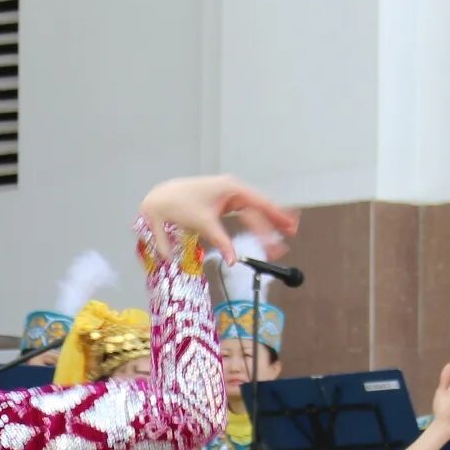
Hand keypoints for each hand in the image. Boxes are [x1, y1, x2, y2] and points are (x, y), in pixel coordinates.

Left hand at [138, 175, 298, 256]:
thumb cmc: (179, 206)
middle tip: (289, 237)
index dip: (276, 215)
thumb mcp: (203, 224)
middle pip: (259, 209)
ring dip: (265, 227)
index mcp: (231, 188)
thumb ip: (221, 242)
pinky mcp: (223, 204)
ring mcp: (229, 196)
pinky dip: (253, 225)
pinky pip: (244, 215)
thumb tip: (234, 260)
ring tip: (278, 242)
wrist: (160, 199)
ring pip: (253, 213)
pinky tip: (264, 233)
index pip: (260, 203)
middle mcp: (233, 190)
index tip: (289, 227)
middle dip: (273, 224)